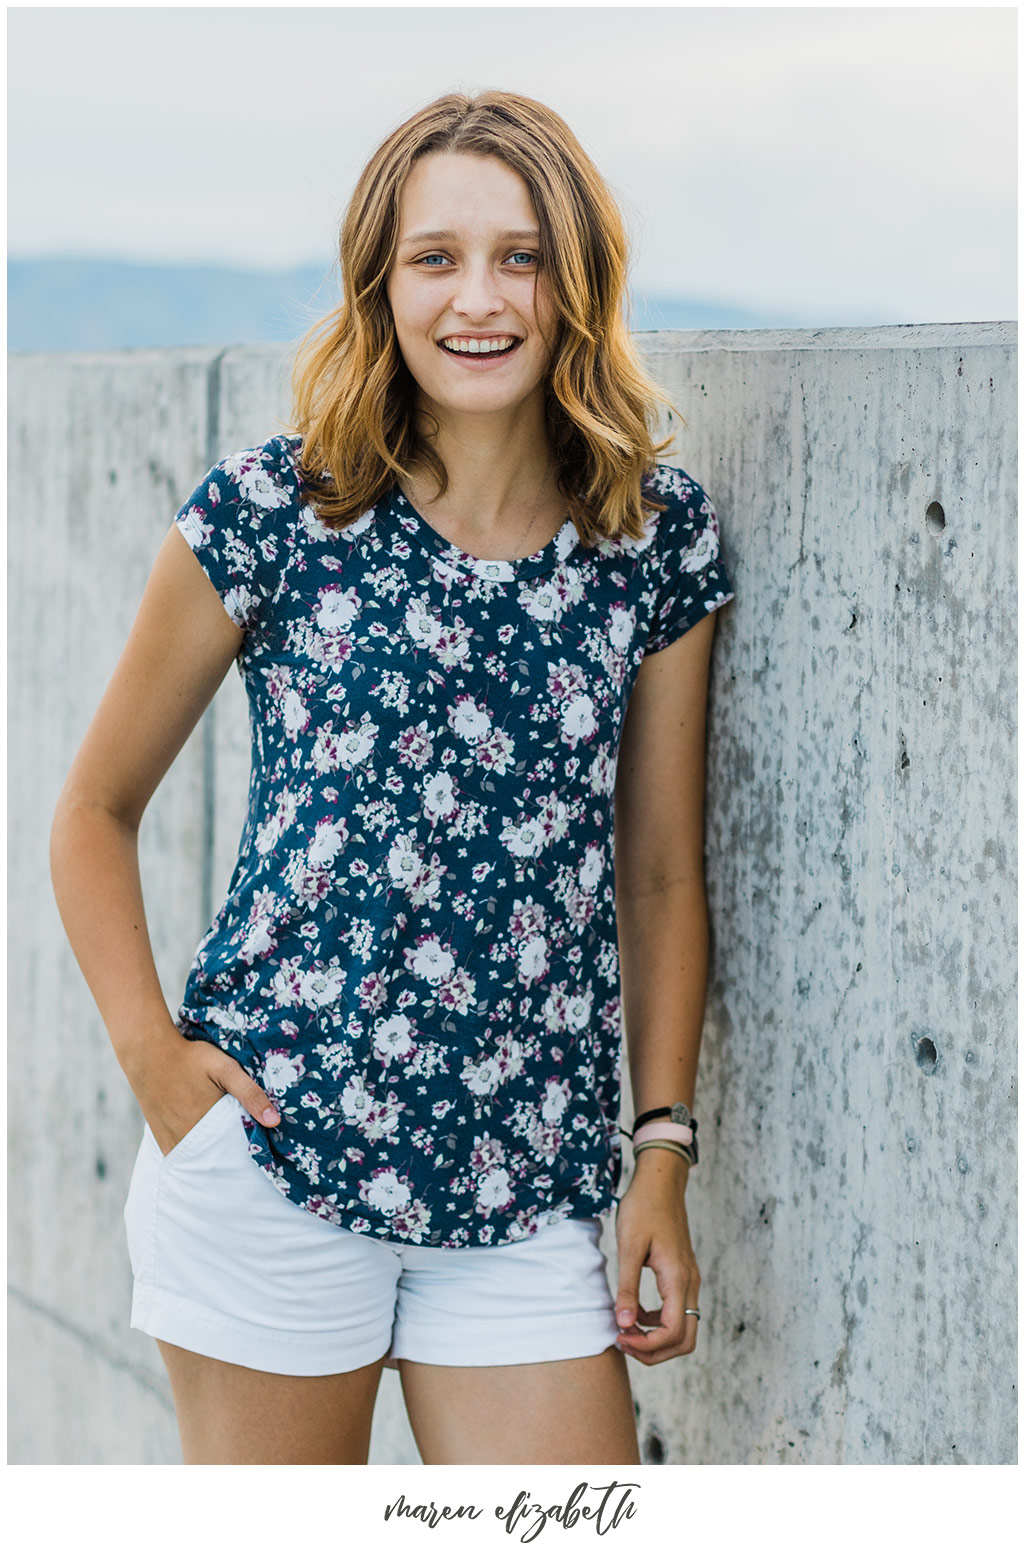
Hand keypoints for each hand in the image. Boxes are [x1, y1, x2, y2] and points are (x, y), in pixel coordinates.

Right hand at [124, 1028, 279, 1158]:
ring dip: (212, 1158)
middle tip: (243, 1151)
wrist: (148, 1053)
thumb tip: (274, 1121)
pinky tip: (204, 1146)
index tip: (260, 1151)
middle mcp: (187, 1139)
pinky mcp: (160, 1138)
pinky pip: (181, 1156)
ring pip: (198, 1161)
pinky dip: (194, 1156)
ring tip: (226, 1150)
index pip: (235, 1153)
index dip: (248, 1153)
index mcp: (208, 1127)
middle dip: (231, 1159)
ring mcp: (171, 1140)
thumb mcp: (225, 1068)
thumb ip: (250, 1093)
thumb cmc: (190, 1058)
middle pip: (216, 1159)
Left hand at [613, 1152, 700, 1364]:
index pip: (674, 1332)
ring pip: (684, 1328)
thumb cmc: (643, 1209)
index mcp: (677, 1278)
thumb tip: (624, 1325)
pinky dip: (658, 1323)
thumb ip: (628, 1288)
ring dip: (657, 1340)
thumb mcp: (629, 1246)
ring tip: (625, 1332)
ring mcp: (689, 1280)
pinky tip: (635, 1313)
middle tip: (624, 1343)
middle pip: (685, 1339)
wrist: (660, 1183)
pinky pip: (678, 1312)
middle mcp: (689, 1283)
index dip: (648, 1346)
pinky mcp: (682, 1276)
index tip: (620, 1338)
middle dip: (655, 1352)